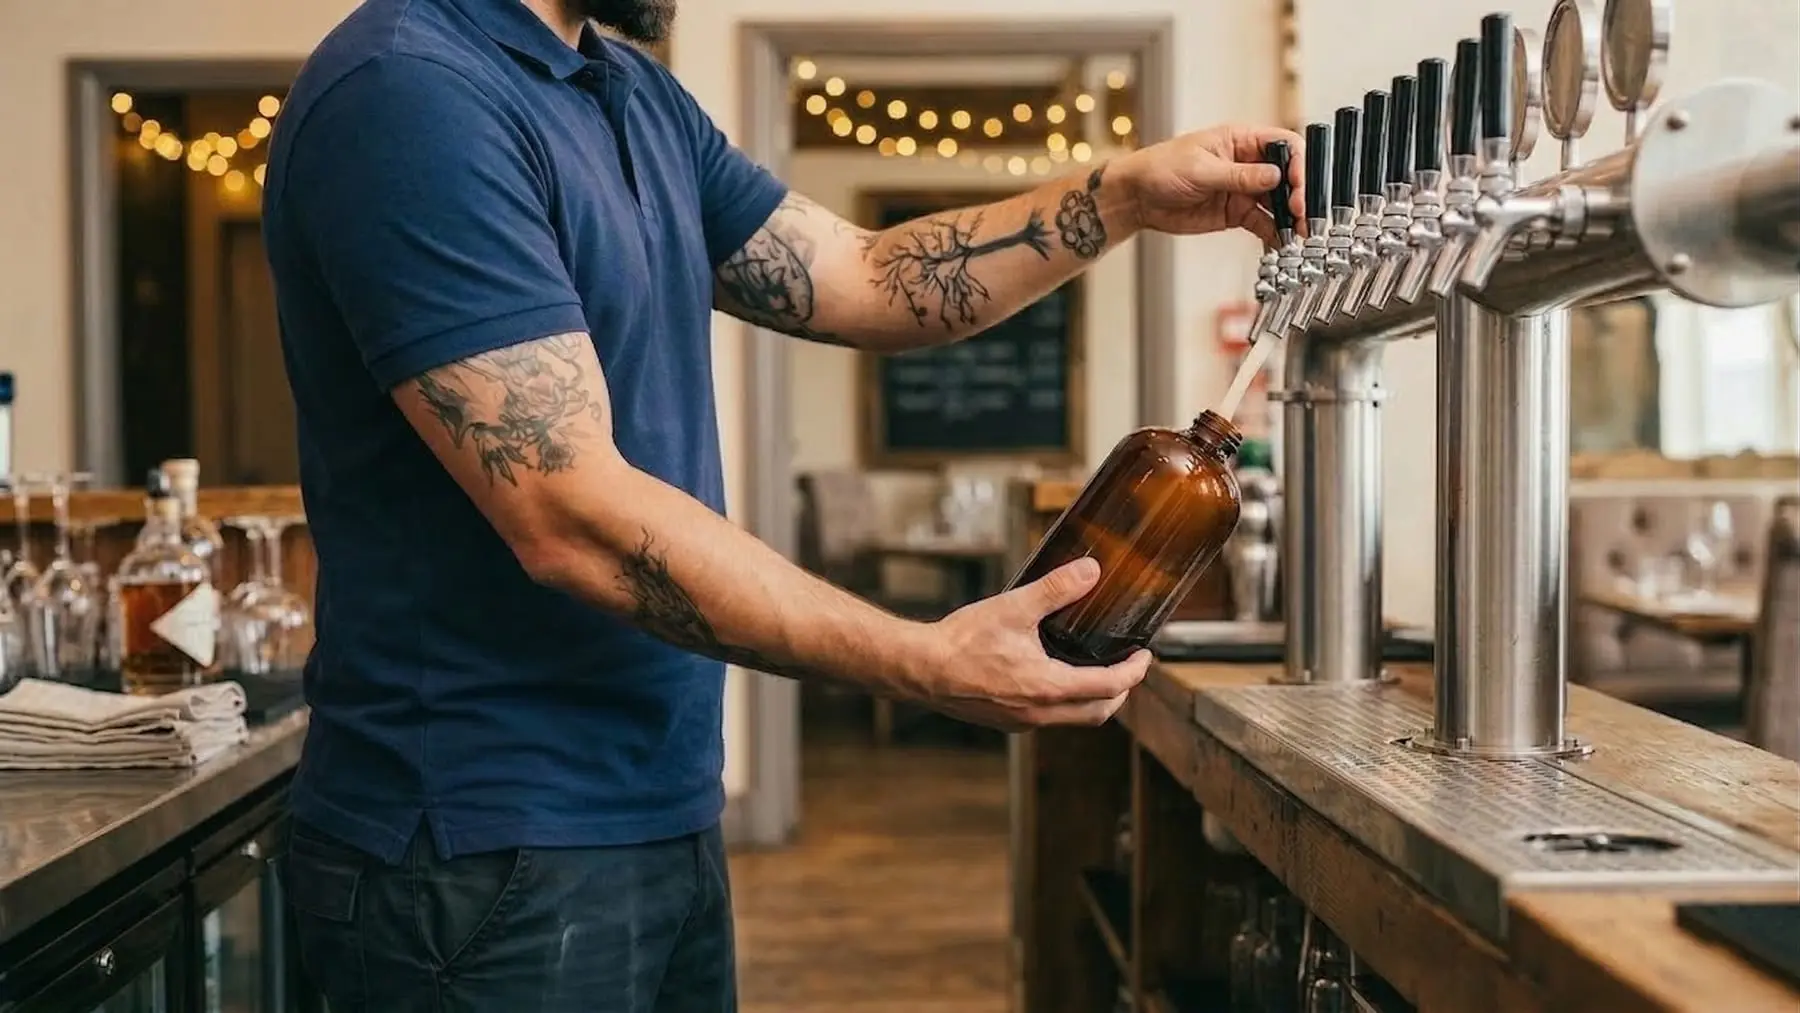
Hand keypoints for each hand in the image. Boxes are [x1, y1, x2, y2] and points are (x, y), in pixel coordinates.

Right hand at [917, 557, 1151, 730]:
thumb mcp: (1014, 607)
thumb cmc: (962, 642)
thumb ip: (1056, 589)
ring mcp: (1022, 721)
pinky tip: (1054, 679)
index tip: (1144, 656)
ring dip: (1092, 699)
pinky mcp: (1006, 721)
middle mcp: (1040, 713)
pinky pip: (1048, 718)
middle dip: (1120, 692)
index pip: (1109, 687)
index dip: (1133, 672)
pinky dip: (1065, 703)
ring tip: (1095, 672)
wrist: (921, 669)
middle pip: (1098, 712)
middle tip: (1126, 667)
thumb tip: (1090, 572)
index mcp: (1049, 687)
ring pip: (1073, 718)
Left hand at [1112, 124, 1306, 247]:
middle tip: (1302, 215)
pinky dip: (1275, 233)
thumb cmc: (1161, 169)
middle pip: (1288, 176)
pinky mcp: (1237, 213)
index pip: (1284, 146)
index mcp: (1242, 140)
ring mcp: (1244, 189)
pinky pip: (1264, 223)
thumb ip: (1239, 175)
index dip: (1298, 166)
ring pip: (1279, 202)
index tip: (1297, 187)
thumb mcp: (1201, 170)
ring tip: (1301, 234)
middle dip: (1299, 195)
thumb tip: (1275, 176)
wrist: (1137, 198)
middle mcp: (1249, 164)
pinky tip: (1283, 243)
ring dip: (1292, 218)